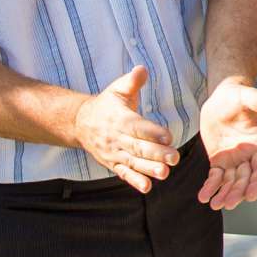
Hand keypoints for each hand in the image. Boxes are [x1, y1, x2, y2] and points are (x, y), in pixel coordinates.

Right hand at [72, 65, 178, 190]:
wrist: (81, 123)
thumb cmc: (107, 104)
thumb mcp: (117, 89)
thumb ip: (131, 81)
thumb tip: (142, 69)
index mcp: (120, 119)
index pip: (137, 126)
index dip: (152, 132)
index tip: (169, 136)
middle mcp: (117, 138)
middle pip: (138, 147)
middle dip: (157, 154)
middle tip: (175, 158)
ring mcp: (114, 153)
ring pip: (133, 163)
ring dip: (149, 169)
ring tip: (165, 174)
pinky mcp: (113, 164)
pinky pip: (124, 174)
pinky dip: (135, 181)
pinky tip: (147, 187)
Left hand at [196, 76, 256, 208]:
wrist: (221, 98)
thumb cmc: (238, 96)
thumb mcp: (248, 96)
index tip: (252, 196)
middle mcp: (248, 156)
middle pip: (245, 179)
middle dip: (238, 192)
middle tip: (228, 204)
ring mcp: (233, 160)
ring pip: (230, 182)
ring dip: (224, 194)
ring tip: (215, 205)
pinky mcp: (219, 160)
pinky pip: (215, 177)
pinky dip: (210, 187)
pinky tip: (203, 196)